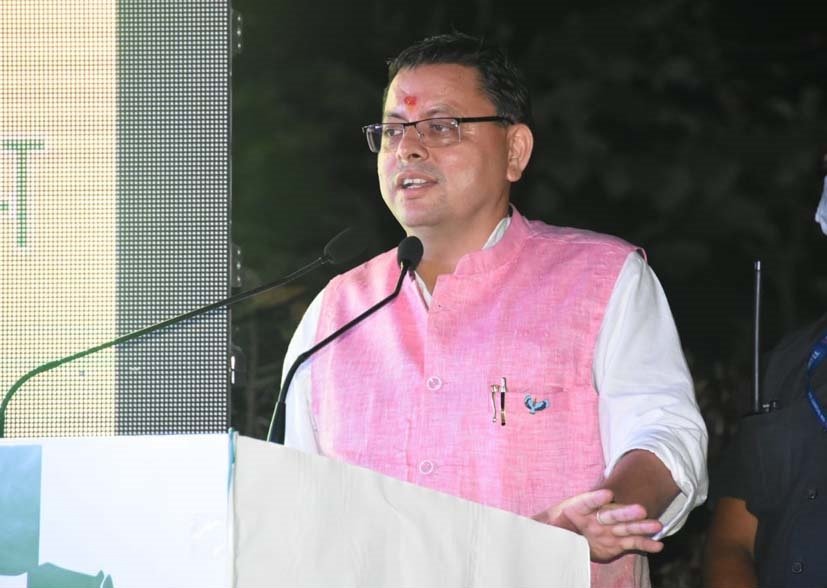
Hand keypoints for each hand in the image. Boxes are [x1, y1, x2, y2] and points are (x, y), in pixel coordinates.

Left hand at [533, 489, 664, 562]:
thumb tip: (527, 526)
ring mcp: (608, 530)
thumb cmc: (550, 527)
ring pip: (626, 527)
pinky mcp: (616, 543)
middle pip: (611, 513)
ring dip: (641, 526)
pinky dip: (645, 544)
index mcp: (576, 507)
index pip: (586, 501)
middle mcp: (596, 517)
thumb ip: (541, 526)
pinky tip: (658, 545)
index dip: (596, 498)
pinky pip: (632, 543)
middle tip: (641, 509)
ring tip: (657, 526)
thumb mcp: (543, 526)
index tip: (607, 494)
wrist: (562, 536)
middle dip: (625, 511)